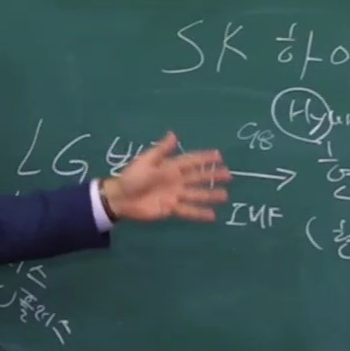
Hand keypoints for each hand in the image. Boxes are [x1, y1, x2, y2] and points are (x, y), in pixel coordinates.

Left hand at [102, 131, 230, 222]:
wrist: (120, 198)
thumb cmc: (132, 177)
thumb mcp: (146, 161)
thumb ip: (161, 150)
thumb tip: (173, 134)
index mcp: (170, 167)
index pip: (191, 161)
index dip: (204, 158)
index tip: (219, 156)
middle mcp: (176, 181)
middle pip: (198, 178)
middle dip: (213, 176)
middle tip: (229, 175)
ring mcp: (175, 195)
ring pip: (197, 195)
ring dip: (210, 195)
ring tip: (225, 196)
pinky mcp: (171, 209)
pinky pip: (188, 211)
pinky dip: (200, 213)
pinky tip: (212, 216)